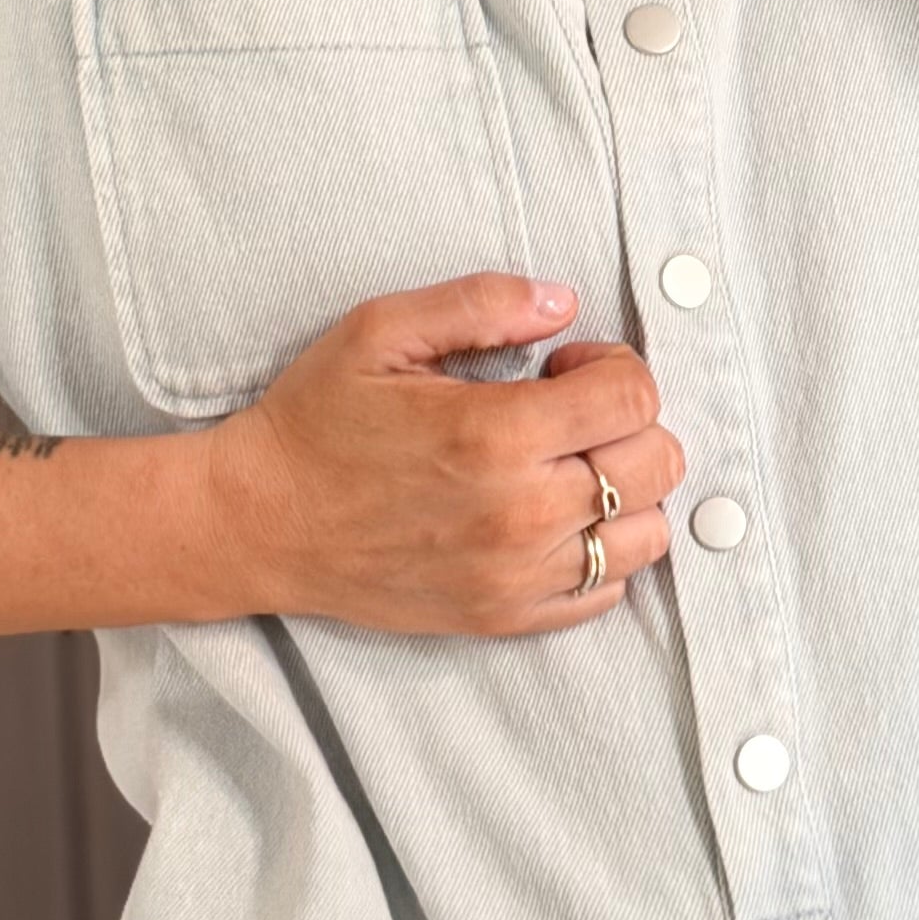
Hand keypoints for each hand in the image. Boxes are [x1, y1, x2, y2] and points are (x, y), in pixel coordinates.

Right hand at [200, 277, 682, 636]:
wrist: (261, 522)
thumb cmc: (317, 421)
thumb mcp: (382, 331)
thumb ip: (480, 303)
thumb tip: (563, 302)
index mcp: (495, 434)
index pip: (634, 396)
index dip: (613, 366)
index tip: (564, 366)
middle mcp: (520, 513)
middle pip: (656, 464)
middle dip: (631, 423)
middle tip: (571, 413)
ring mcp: (517, 576)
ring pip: (647, 535)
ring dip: (628, 491)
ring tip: (570, 468)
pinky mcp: (505, 617)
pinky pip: (608, 591)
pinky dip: (604, 552)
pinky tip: (558, 518)